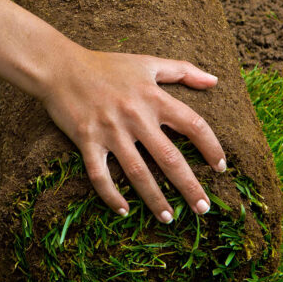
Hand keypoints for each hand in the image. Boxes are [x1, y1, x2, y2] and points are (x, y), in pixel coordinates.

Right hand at [39, 49, 226, 221]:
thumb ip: (183, 71)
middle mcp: (136, 116)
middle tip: (203, 208)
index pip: (193, 125)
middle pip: (170, 158)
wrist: (61, 67)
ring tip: (169, 218)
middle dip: (189, 186)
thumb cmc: (106, 65)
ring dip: (155, 198)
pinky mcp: (87, 141)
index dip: (211, 147)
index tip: (221, 167)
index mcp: (154, 98)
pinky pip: (100, 175)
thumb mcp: (147, 63)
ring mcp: (110, 131)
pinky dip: (111, 195)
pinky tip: (124, 211)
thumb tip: (215, 80)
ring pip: (138, 172)